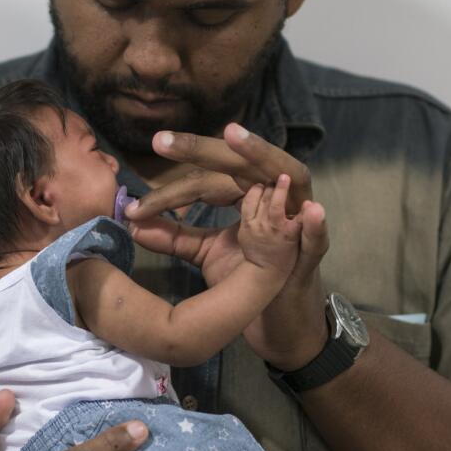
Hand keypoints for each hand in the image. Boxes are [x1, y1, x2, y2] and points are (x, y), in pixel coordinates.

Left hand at [126, 124, 330, 369]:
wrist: (279, 313)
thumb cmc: (247, 274)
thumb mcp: (206, 252)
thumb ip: (175, 238)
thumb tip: (133, 225)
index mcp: (246, 190)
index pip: (203, 182)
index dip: (169, 193)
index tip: (134, 208)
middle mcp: (273, 190)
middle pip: (236, 164)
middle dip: (200, 150)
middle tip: (161, 141)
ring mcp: (298, 215)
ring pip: (282, 175)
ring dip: (260, 154)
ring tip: (234, 137)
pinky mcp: (314, 249)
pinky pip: (317, 235)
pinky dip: (314, 224)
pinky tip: (310, 211)